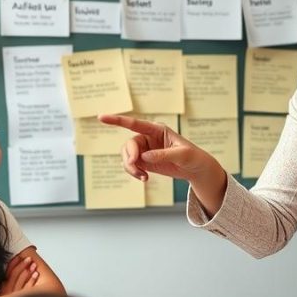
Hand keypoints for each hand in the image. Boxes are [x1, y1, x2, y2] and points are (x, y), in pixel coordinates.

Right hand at [0, 253, 38, 294]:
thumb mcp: (7, 291)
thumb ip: (9, 281)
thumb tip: (16, 266)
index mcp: (3, 289)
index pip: (8, 274)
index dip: (14, 264)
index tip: (19, 257)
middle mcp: (8, 293)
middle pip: (15, 276)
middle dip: (22, 266)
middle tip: (28, 259)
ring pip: (21, 282)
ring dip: (28, 271)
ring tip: (33, 265)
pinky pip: (28, 290)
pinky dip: (32, 280)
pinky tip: (36, 274)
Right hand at [98, 114, 219, 182]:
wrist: (195, 169)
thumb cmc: (192, 157)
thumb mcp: (182, 154)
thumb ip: (163, 154)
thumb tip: (144, 157)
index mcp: (157, 129)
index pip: (134, 123)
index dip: (117, 120)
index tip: (101, 117)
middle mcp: (148, 137)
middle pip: (129, 144)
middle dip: (130, 157)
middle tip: (136, 168)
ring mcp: (144, 150)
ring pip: (127, 156)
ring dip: (131, 167)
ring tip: (142, 177)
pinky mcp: (143, 161)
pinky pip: (130, 166)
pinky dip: (134, 173)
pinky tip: (144, 178)